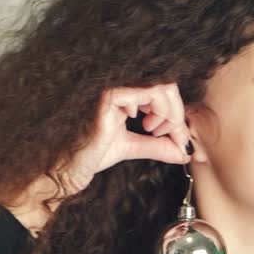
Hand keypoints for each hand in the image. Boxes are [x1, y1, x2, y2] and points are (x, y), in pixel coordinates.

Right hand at [0, 83, 192, 235]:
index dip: (176, 112)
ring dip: (169, 112)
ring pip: (161, 86)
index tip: (177, 137)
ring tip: (155, 131)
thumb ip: (157, 145)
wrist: (68, 169)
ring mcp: (113, 88)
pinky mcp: (109, 95)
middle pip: (166, 84)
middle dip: (176, 112)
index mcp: (125, 94)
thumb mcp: (133, 147)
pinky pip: (146, 92)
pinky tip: (143, 126)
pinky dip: (157, 111)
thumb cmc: (90, 155)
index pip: (162, 90)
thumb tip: (185, 150)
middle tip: (170, 134)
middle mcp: (119, 86)